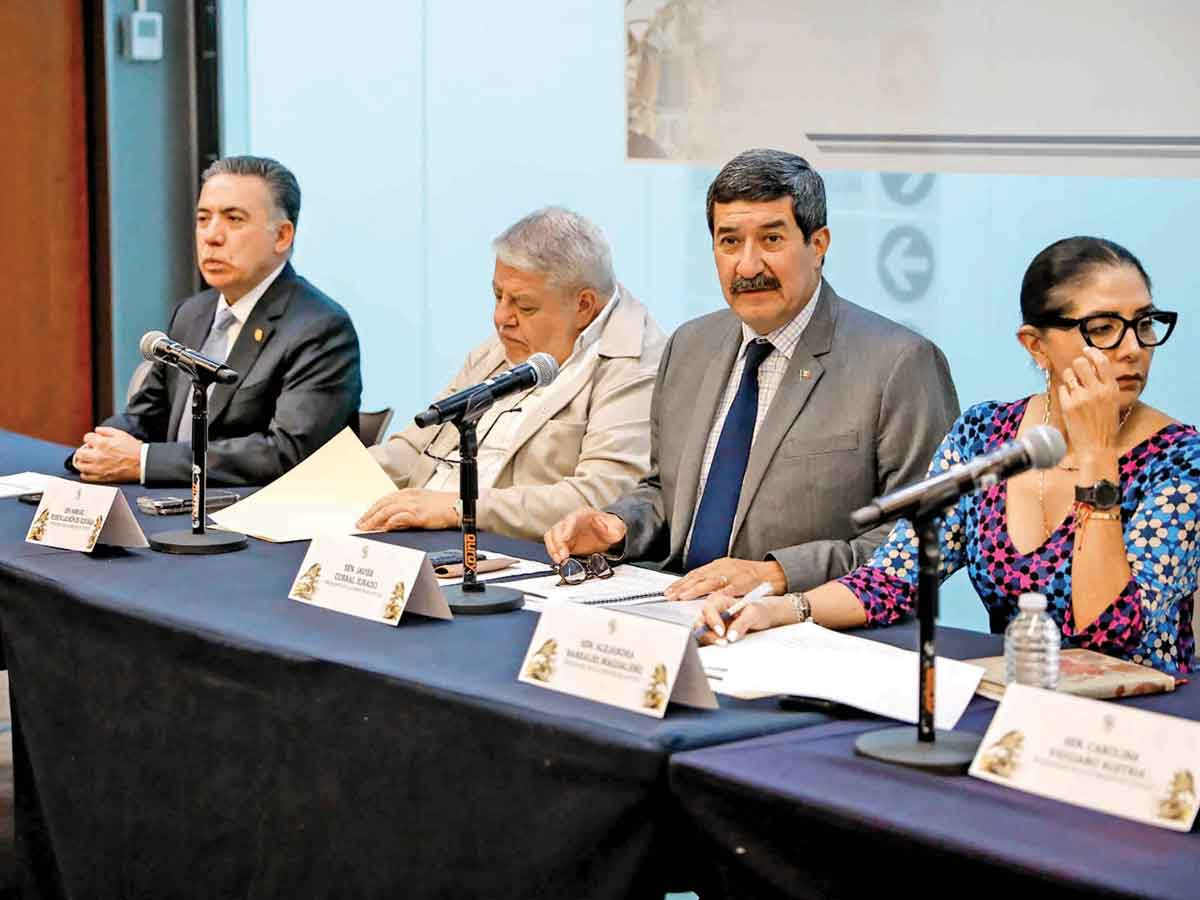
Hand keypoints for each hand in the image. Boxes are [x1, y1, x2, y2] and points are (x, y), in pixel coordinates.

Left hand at [72, 426, 141, 482]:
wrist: (142, 463)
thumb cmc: (134, 450)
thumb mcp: (121, 434)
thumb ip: (106, 430)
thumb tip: (97, 430)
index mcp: (102, 444)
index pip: (86, 438)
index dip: (90, 438)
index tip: (93, 441)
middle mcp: (97, 456)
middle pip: (79, 452)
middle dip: (83, 449)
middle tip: (88, 450)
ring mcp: (98, 468)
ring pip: (79, 465)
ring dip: (82, 461)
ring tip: (87, 460)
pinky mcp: (101, 477)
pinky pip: (85, 476)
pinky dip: (85, 472)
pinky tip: (91, 469)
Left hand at [357, 489, 457, 531]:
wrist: (459, 506)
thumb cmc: (444, 506)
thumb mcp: (423, 502)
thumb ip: (408, 508)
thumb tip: (393, 519)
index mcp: (409, 493)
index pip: (385, 500)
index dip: (372, 509)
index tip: (364, 518)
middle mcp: (410, 497)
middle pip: (383, 504)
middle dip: (369, 515)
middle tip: (360, 525)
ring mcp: (414, 505)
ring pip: (388, 510)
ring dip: (375, 519)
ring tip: (367, 528)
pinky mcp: (420, 515)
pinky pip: (401, 517)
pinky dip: (391, 522)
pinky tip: (384, 528)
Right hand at [543, 508, 625, 563]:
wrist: (608, 534)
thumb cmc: (610, 528)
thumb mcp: (616, 527)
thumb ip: (612, 526)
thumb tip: (602, 523)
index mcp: (583, 514)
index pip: (571, 519)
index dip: (567, 528)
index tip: (565, 538)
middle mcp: (571, 521)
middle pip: (558, 528)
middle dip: (558, 542)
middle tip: (564, 555)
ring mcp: (566, 532)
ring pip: (551, 536)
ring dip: (553, 548)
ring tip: (560, 559)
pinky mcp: (564, 542)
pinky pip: (553, 545)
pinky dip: (554, 553)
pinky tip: (559, 560)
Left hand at [664, 557, 786, 600]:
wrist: (773, 573)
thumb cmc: (749, 576)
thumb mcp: (728, 573)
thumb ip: (712, 580)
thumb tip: (692, 590)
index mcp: (718, 565)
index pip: (695, 574)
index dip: (680, 583)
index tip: (668, 592)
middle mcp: (723, 568)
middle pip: (699, 577)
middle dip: (683, 587)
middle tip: (671, 596)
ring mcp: (733, 575)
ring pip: (711, 581)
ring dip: (696, 590)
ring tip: (683, 597)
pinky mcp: (745, 583)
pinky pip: (730, 589)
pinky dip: (719, 595)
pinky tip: (710, 600)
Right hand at [692, 588, 790, 644]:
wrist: (764, 618)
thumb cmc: (758, 611)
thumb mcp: (753, 615)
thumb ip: (742, 624)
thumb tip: (730, 636)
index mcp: (720, 601)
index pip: (709, 609)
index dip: (713, 620)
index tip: (722, 632)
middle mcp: (713, 612)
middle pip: (701, 622)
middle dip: (707, 633)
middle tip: (722, 642)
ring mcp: (712, 624)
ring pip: (702, 632)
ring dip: (710, 640)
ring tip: (725, 644)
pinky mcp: (715, 634)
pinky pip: (707, 640)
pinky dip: (711, 644)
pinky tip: (722, 645)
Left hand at [1057, 347, 1122, 461]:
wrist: (1097, 447)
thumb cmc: (1105, 425)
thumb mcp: (1112, 402)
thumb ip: (1105, 384)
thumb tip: (1093, 365)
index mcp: (1111, 388)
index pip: (1101, 361)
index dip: (1092, 353)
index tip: (1086, 350)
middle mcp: (1097, 390)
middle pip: (1081, 363)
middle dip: (1077, 365)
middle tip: (1077, 372)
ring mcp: (1082, 397)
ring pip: (1069, 374)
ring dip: (1069, 378)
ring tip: (1073, 389)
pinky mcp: (1068, 405)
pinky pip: (1062, 389)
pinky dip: (1064, 393)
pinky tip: (1070, 403)